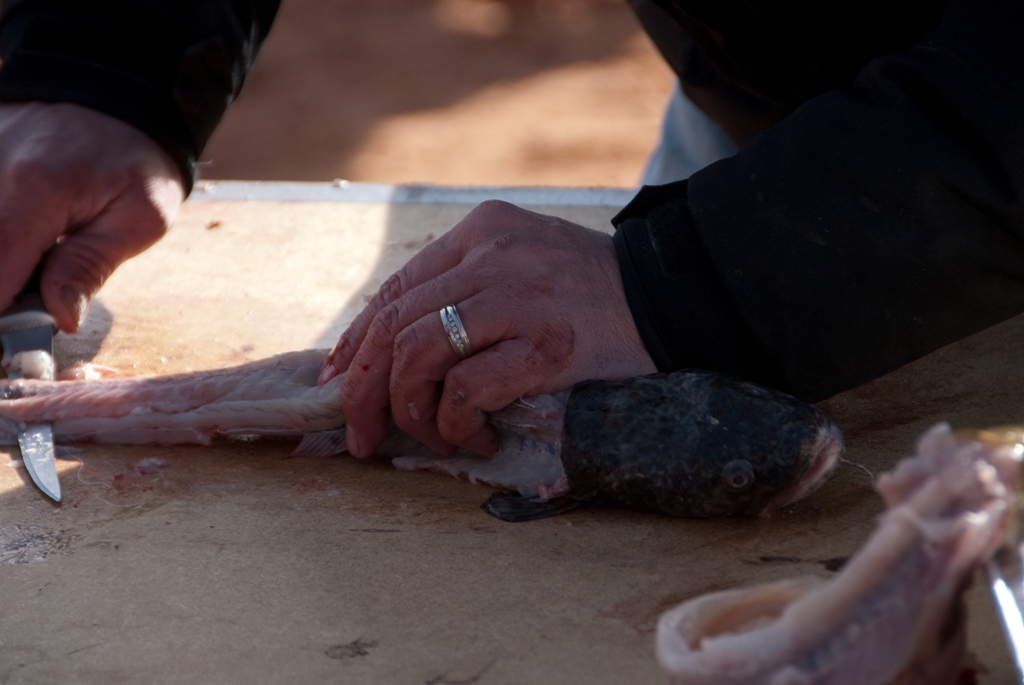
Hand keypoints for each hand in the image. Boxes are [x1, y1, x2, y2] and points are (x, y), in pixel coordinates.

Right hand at [0, 102, 184, 331]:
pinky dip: (8, 240)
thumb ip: (90, 266)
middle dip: (7, 291)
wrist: (115, 93)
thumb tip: (59, 318)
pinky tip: (28, 242)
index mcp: (35, 190)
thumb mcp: (139, 217)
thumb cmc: (137, 156)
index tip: (20, 339)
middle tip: (39, 301)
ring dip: (11, 263)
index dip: (3, 314)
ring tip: (41, 265)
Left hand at [321, 199, 656, 457]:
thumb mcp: (523, 267)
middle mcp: (494, 256)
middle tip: (363, 435)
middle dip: (364, 391)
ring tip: (433, 438)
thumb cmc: (592, 295)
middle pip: (395, 327)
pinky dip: (456, 423)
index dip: (356, 345)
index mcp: (483, 232)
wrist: (674, 298)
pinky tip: (476, 437)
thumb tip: (395, 353)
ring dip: (411, 412)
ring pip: (417, 357)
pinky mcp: (546, 344)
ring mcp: (520, 297)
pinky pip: (466, 389)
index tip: (339, 385)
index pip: (396, 290)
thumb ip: (464, 292)